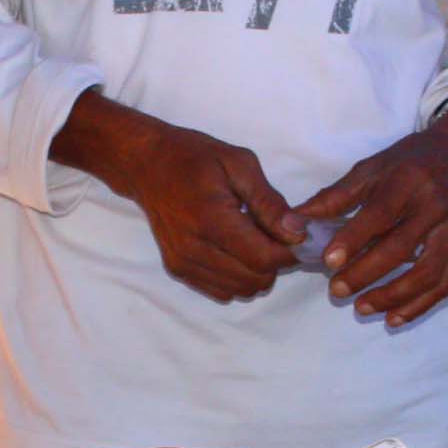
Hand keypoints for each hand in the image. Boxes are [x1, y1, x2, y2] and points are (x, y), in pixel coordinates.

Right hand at [54, 91, 299, 301]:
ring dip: (258, 271)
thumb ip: (269, 202)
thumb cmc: (194, 157)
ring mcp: (183, 263)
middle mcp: (194, 249)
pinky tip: (235, 249)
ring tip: (254, 239)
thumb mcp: (239, 164)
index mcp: (211, 219)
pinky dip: (238, 276)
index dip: (290, 252)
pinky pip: (222, 291)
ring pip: (241, 289)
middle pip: (255, 279)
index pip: (263, 258)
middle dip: (276, 261)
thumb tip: (297, 232)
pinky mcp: (178, 270)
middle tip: (276, 233)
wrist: (146, 164)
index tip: (300, 235)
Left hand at [294, 108, 447, 326]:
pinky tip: (393, 318)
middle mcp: (435, 207)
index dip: (354, 239)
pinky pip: (443, 284)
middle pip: (401, 247)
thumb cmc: (409, 162)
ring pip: (426, 273)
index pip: (380, 214)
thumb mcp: (372, 167)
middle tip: (337, 290)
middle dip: (366, 273)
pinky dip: (419, 306)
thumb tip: (294, 222)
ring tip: (362, 307)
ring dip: (393, 296)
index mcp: (409, 181)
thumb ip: (335, 197)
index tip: (328, 261)